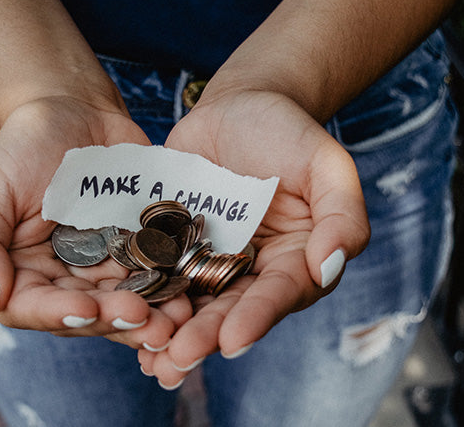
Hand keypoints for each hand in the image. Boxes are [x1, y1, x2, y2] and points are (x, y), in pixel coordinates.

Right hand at [0, 96, 191, 348]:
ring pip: (126, 304)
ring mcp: (105, 268)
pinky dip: (172, 288)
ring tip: (175, 319)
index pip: (33, 308)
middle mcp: (64, 280)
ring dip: (151, 317)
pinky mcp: (140, 251)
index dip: (60, 315)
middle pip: (87, 315)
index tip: (88, 310)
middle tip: (145, 319)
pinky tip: (190, 294)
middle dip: (116, 320)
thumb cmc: (23, 148)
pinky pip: (156, 276)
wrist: (74, 111)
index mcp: (22, 274)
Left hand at [139, 91, 370, 386]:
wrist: (239, 105)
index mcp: (295, 260)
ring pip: (192, 303)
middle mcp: (253, 270)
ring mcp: (210, 260)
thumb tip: (330, 266)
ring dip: (171, 332)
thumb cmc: (289, 131)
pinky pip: (158, 274)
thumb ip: (342, 214)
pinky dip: (144, 298)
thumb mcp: (326, 163)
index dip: (257, 318)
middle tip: (178, 358)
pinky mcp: (174, 246)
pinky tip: (122, 320)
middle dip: (205, 336)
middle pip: (230, 309)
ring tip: (150, 358)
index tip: (232, 340)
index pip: (279, 294)